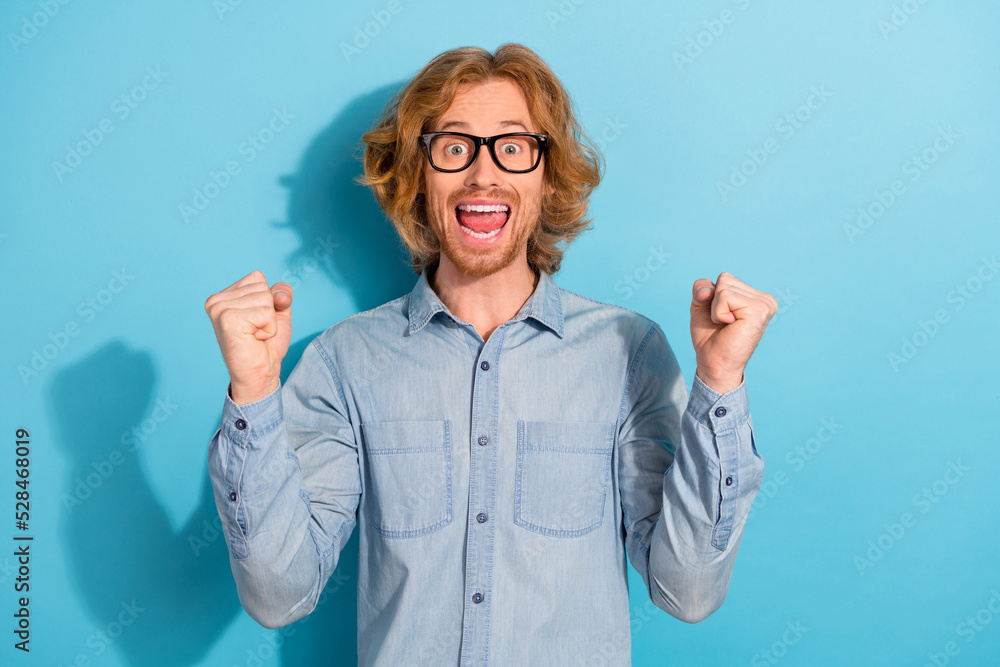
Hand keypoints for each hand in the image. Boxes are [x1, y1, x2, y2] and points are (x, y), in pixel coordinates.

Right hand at [204, 270, 292, 404]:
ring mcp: (219, 309)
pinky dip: (268, 329)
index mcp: (223, 296)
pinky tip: (254, 340)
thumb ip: (281, 294)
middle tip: (256, 331)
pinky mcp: (227, 319)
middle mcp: (216, 300)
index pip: (258, 278)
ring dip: (269, 322)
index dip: (268, 300)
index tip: (256, 321)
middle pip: (263, 287)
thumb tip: (279, 294)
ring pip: (266, 299)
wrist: (260, 373)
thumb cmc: (266, 344)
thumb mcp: (278, 312)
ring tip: (254, 336)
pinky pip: (266, 313)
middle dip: (269, 312)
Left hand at [689, 272, 776, 393]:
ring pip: (723, 287)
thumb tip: (706, 290)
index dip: (713, 297)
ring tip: (727, 326)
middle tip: (724, 324)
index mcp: (756, 297)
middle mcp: (765, 299)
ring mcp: (765, 303)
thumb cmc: (710, 338)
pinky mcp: (759, 310)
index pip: (725, 278)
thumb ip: (701, 289)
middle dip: (714, 302)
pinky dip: (718, 313)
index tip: (721, 318)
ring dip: (716, 309)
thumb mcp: (701, 307)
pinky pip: (725, 296)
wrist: (714, 364)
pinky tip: (730, 326)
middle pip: (724, 279)